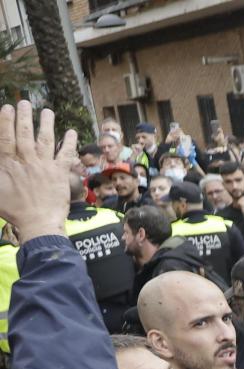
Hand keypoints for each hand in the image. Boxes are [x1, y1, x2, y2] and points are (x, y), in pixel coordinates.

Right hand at [0, 102, 76, 242]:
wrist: (38, 224)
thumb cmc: (14, 210)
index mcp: (9, 164)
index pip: (5, 137)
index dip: (6, 121)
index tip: (7, 107)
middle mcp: (27, 161)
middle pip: (24, 134)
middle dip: (24, 116)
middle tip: (24, 102)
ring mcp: (45, 166)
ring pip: (45, 140)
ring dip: (46, 124)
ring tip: (46, 110)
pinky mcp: (60, 174)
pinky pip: (65, 155)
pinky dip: (69, 143)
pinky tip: (71, 132)